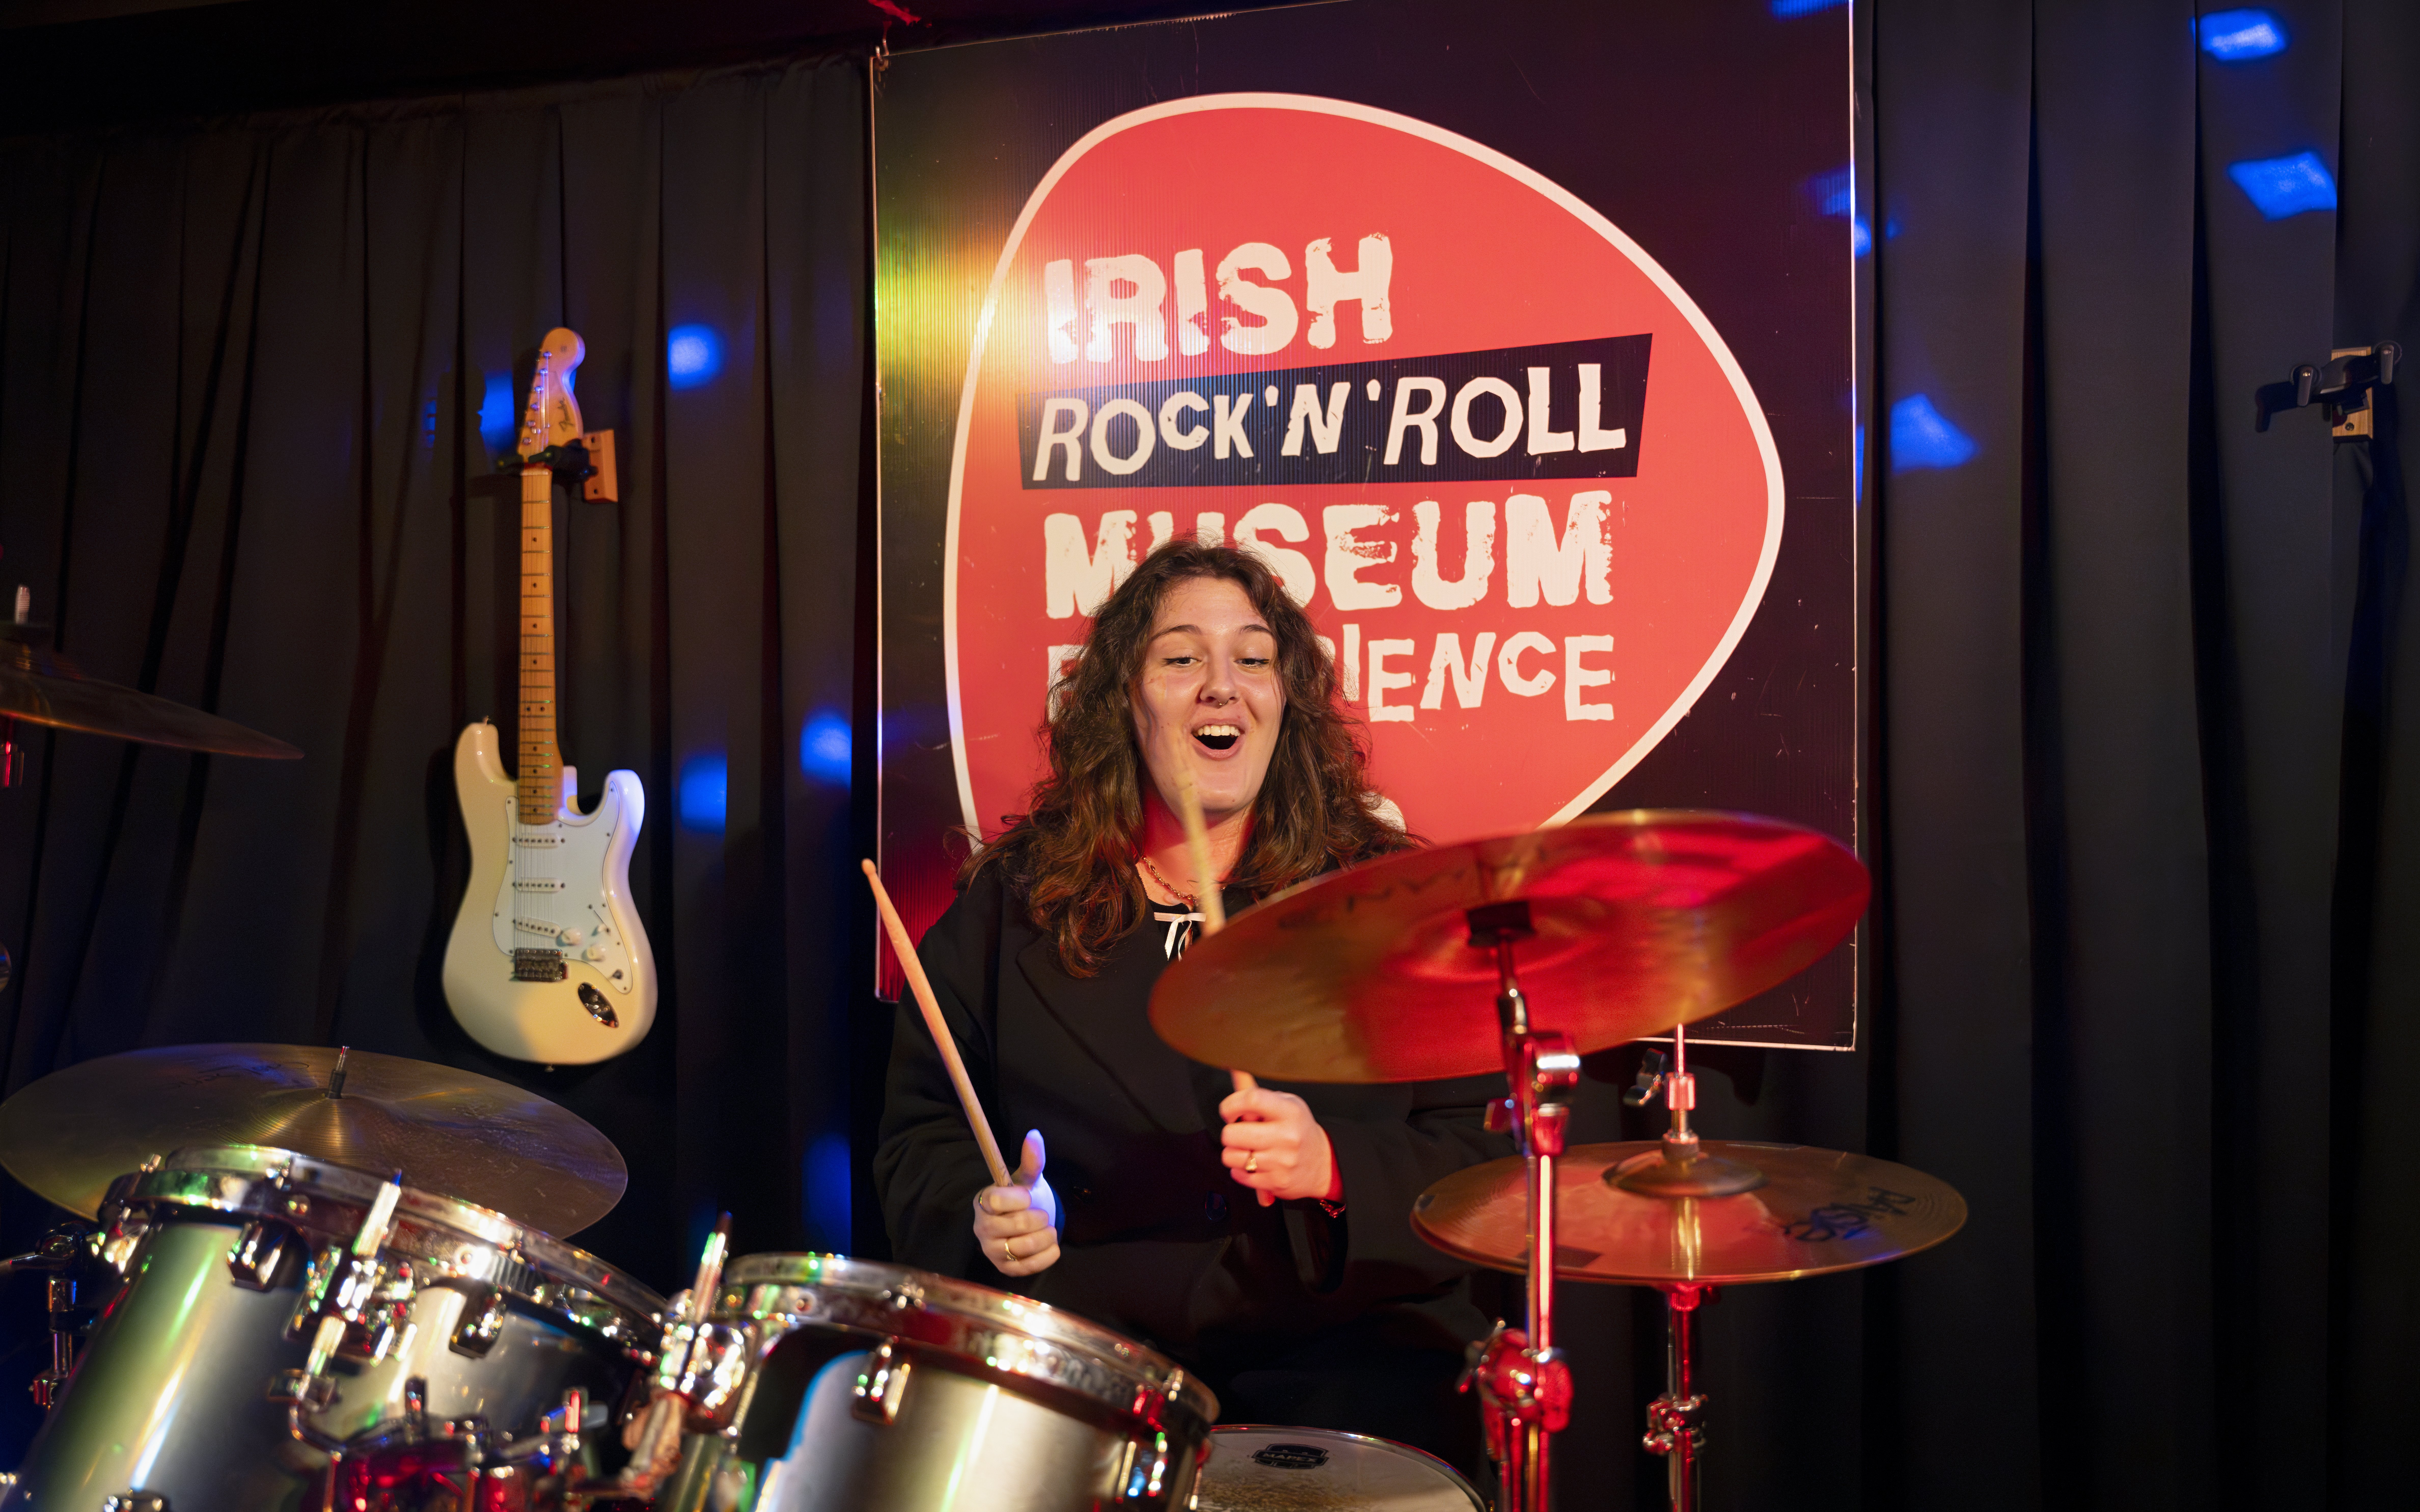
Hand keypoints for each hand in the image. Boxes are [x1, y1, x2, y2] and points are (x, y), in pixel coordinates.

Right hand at [972, 1129, 1060, 1276]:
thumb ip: (1031, 1160)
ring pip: (1024, 1246)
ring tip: (1049, 1229)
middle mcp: (982, 1228)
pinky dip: (1048, 1255)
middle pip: (1014, 1224)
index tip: (1028, 1195)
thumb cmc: (1023, 1198)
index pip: (994, 1200)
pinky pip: (1030, 1266)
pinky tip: (1051, 1245)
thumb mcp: (1027, 1179)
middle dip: (1038, 1217)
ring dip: (1046, 1236)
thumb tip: (1034, 1135)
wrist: (1026, 1224)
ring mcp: (992, 1251)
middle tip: (1043, 1214)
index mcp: (984, 1202)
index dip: (1016, 1198)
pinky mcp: (1005, 1269)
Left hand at [1219, 1086, 1334, 1206]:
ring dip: (1233, 1153)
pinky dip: (1240, 1170)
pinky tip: (1253, 1164)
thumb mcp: (1287, 1104)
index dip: (1231, 1104)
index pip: (1252, 1100)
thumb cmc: (1298, 1129)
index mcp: (1290, 1112)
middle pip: (1232, 1134)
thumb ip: (1259, 1095)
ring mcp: (1281, 1162)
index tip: (1229, 1110)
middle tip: (1240, 1132)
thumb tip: (1236, 1070)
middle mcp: (1287, 1137)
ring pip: (1231, 1156)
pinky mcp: (1275, 1183)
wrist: (1322, 1163)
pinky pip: (1238, 1175)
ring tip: (1248, 1149)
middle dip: (1230, 1132)